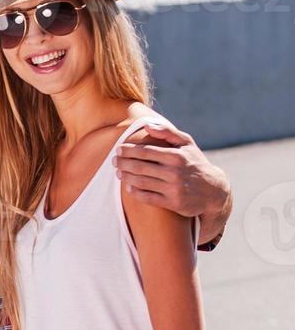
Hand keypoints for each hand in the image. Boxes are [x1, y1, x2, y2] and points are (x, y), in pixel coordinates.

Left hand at [114, 123, 231, 237]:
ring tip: (118, 173)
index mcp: (177, 156)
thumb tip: (147, 126)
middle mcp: (175, 172)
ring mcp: (174, 189)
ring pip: (140, 182)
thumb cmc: (196, 163)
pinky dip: (134, 191)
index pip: (145, 151)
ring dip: (125, 177)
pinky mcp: (173, 203)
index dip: (128, 150)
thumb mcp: (188, 144)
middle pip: (139, 167)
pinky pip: (146, 197)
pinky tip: (128, 186)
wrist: (214, 191)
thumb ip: (168, 133)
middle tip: (113, 161)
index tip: (118, 150)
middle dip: (122, 163)